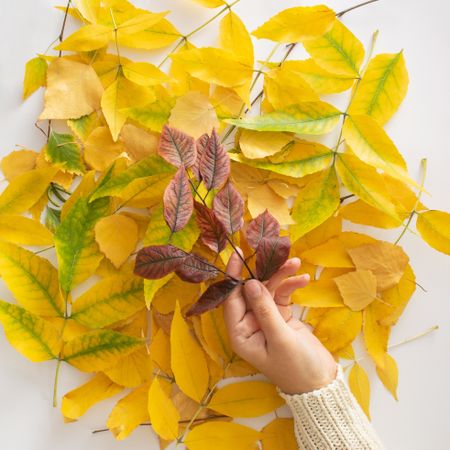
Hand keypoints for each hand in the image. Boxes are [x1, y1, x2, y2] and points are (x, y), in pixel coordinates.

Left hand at [223, 251, 336, 394]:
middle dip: (265, 273)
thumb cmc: (296, 367)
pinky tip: (303, 279)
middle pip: (252, 291)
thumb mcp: (280, 339)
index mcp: (240, 333)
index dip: (233, 277)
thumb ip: (265, 310)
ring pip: (268, 290)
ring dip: (281, 276)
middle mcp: (249, 324)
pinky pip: (282, 294)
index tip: (237, 256)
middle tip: (275, 255)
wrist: (321, 382)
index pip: (231, 300)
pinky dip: (291, 286)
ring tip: (296, 263)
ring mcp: (265, 318)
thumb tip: (249, 283)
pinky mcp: (281, 315)